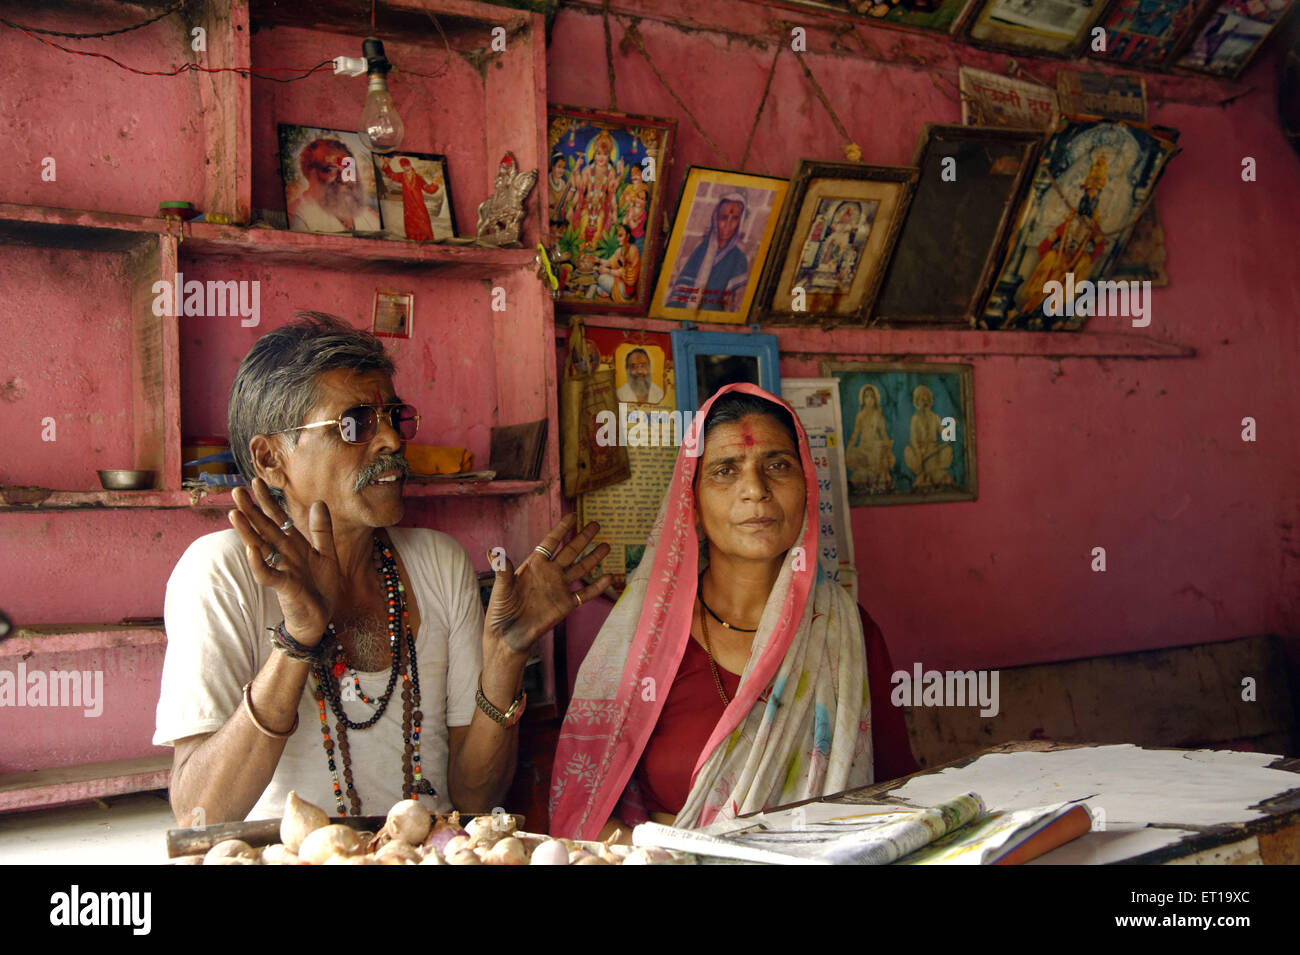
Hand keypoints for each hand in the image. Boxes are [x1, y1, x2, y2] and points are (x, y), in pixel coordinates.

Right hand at [227, 478, 341, 645]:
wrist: (319, 618)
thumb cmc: (319, 588)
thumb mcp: (326, 554)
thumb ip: (321, 530)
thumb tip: (318, 502)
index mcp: (293, 545)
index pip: (277, 518)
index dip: (267, 501)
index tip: (256, 481)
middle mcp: (283, 554)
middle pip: (264, 528)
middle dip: (251, 510)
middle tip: (236, 491)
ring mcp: (282, 569)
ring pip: (260, 547)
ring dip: (247, 531)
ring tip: (234, 513)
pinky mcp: (284, 586)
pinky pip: (268, 573)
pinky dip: (259, 562)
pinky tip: (251, 549)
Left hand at [484, 514, 612, 653]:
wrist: (508, 635)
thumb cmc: (501, 610)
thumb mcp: (501, 588)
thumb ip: (502, 570)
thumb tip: (492, 552)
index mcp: (534, 565)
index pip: (551, 542)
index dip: (562, 529)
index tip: (573, 516)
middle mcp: (549, 573)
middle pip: (570, 551)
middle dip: (583, 538)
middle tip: (596, 524)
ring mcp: (559, 588)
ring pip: (580, 569)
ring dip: (593, 558)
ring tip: (607, 546)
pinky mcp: (566, 604)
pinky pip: (584, 593)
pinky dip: (597, 586)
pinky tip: (609, 577)